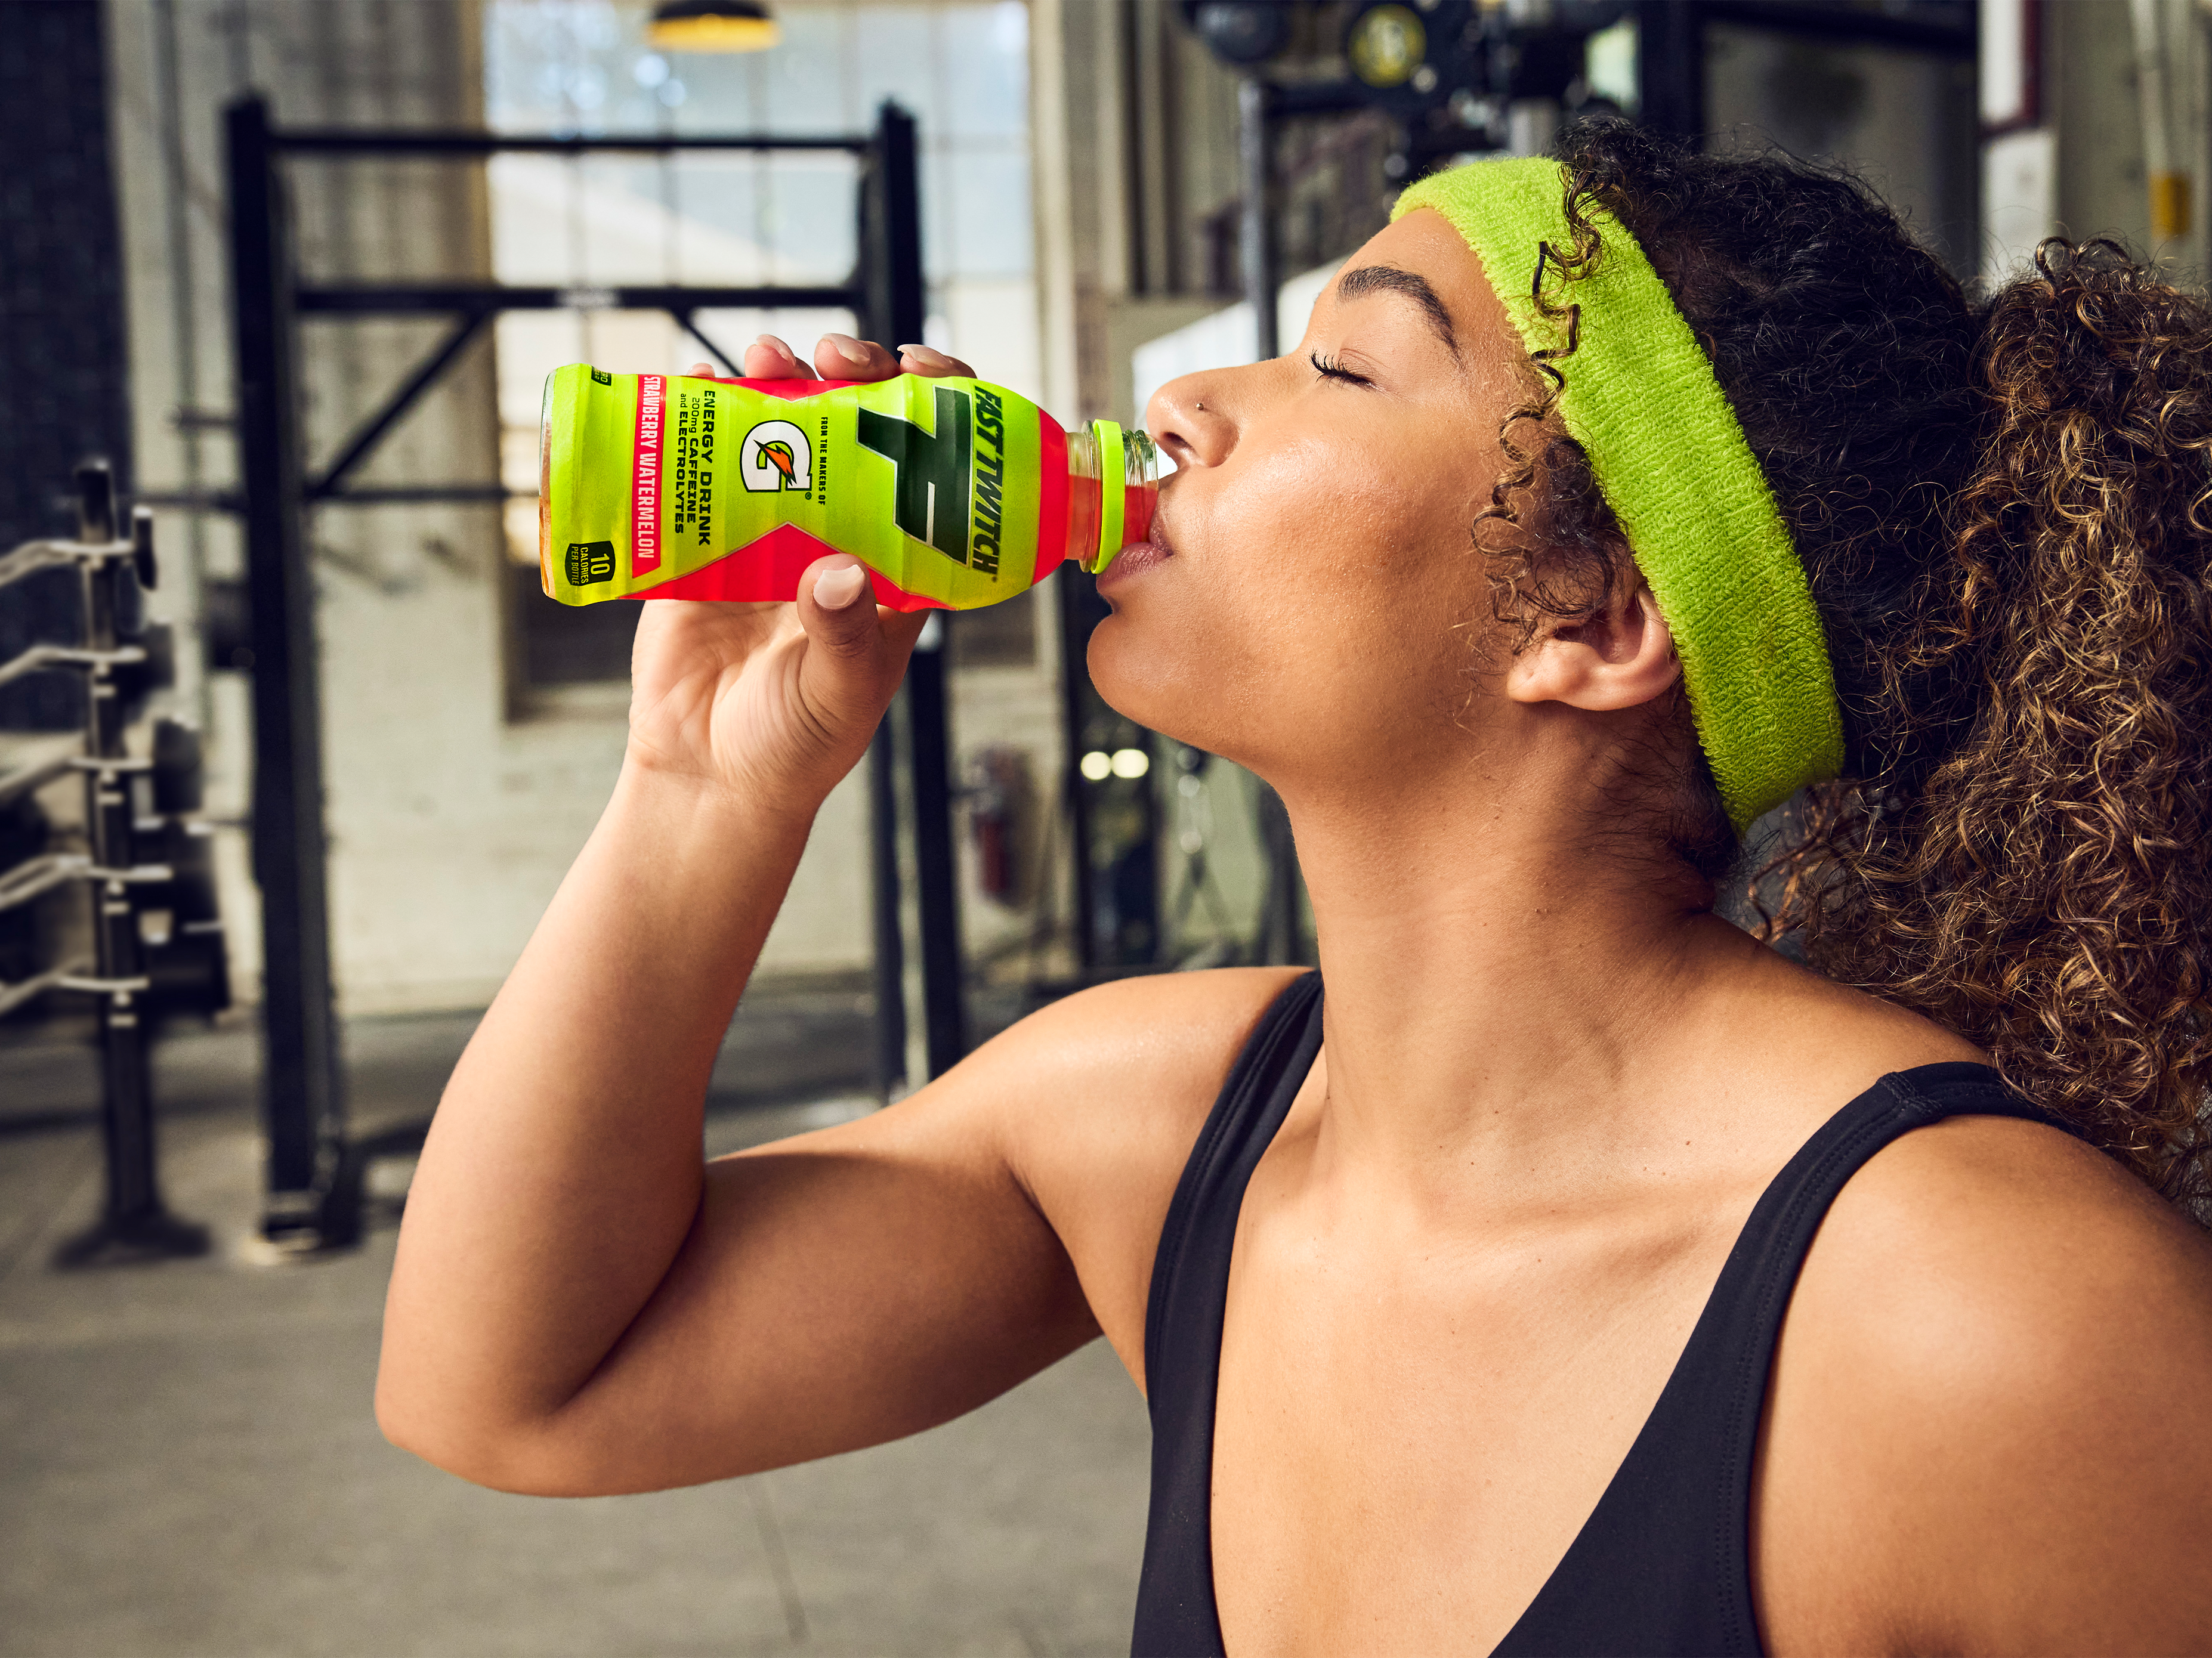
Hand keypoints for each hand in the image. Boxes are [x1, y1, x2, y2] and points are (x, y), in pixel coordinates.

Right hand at [623, 334, 977, 811]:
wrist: (708, 774)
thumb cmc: (797, 745)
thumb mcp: (838, 693)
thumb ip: (844, 636)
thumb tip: (837, 571)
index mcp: (899, 562)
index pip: (937, 467)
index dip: (941, 408)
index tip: (926, 371)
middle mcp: (842, 531)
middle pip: (861, 427)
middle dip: (856, 373)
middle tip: (840, 358)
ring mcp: (773, 527)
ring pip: (786, 427)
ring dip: (782, 378)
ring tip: (771, 357)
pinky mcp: (707, 535)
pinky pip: (706, 457)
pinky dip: (699, 410)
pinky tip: (694, 378)